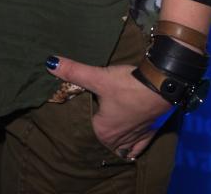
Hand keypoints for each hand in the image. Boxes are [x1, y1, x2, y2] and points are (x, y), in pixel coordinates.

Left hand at [45, 54, 173, 158]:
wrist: (161, 85)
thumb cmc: (127, 84)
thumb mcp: (98, 76)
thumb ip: (74, 71)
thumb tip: (49, 63)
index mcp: (102, 131)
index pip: (85, 128)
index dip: (82, 118)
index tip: (80, 109)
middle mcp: (117, 139)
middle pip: (102, 138)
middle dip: (97, 133)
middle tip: (92, 120)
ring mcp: (133, 138)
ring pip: (119, 145)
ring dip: (113, 141)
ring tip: (106, 133)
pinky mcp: (148, 133)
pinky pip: (137, 148)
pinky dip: (132, 149)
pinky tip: (129, 148)